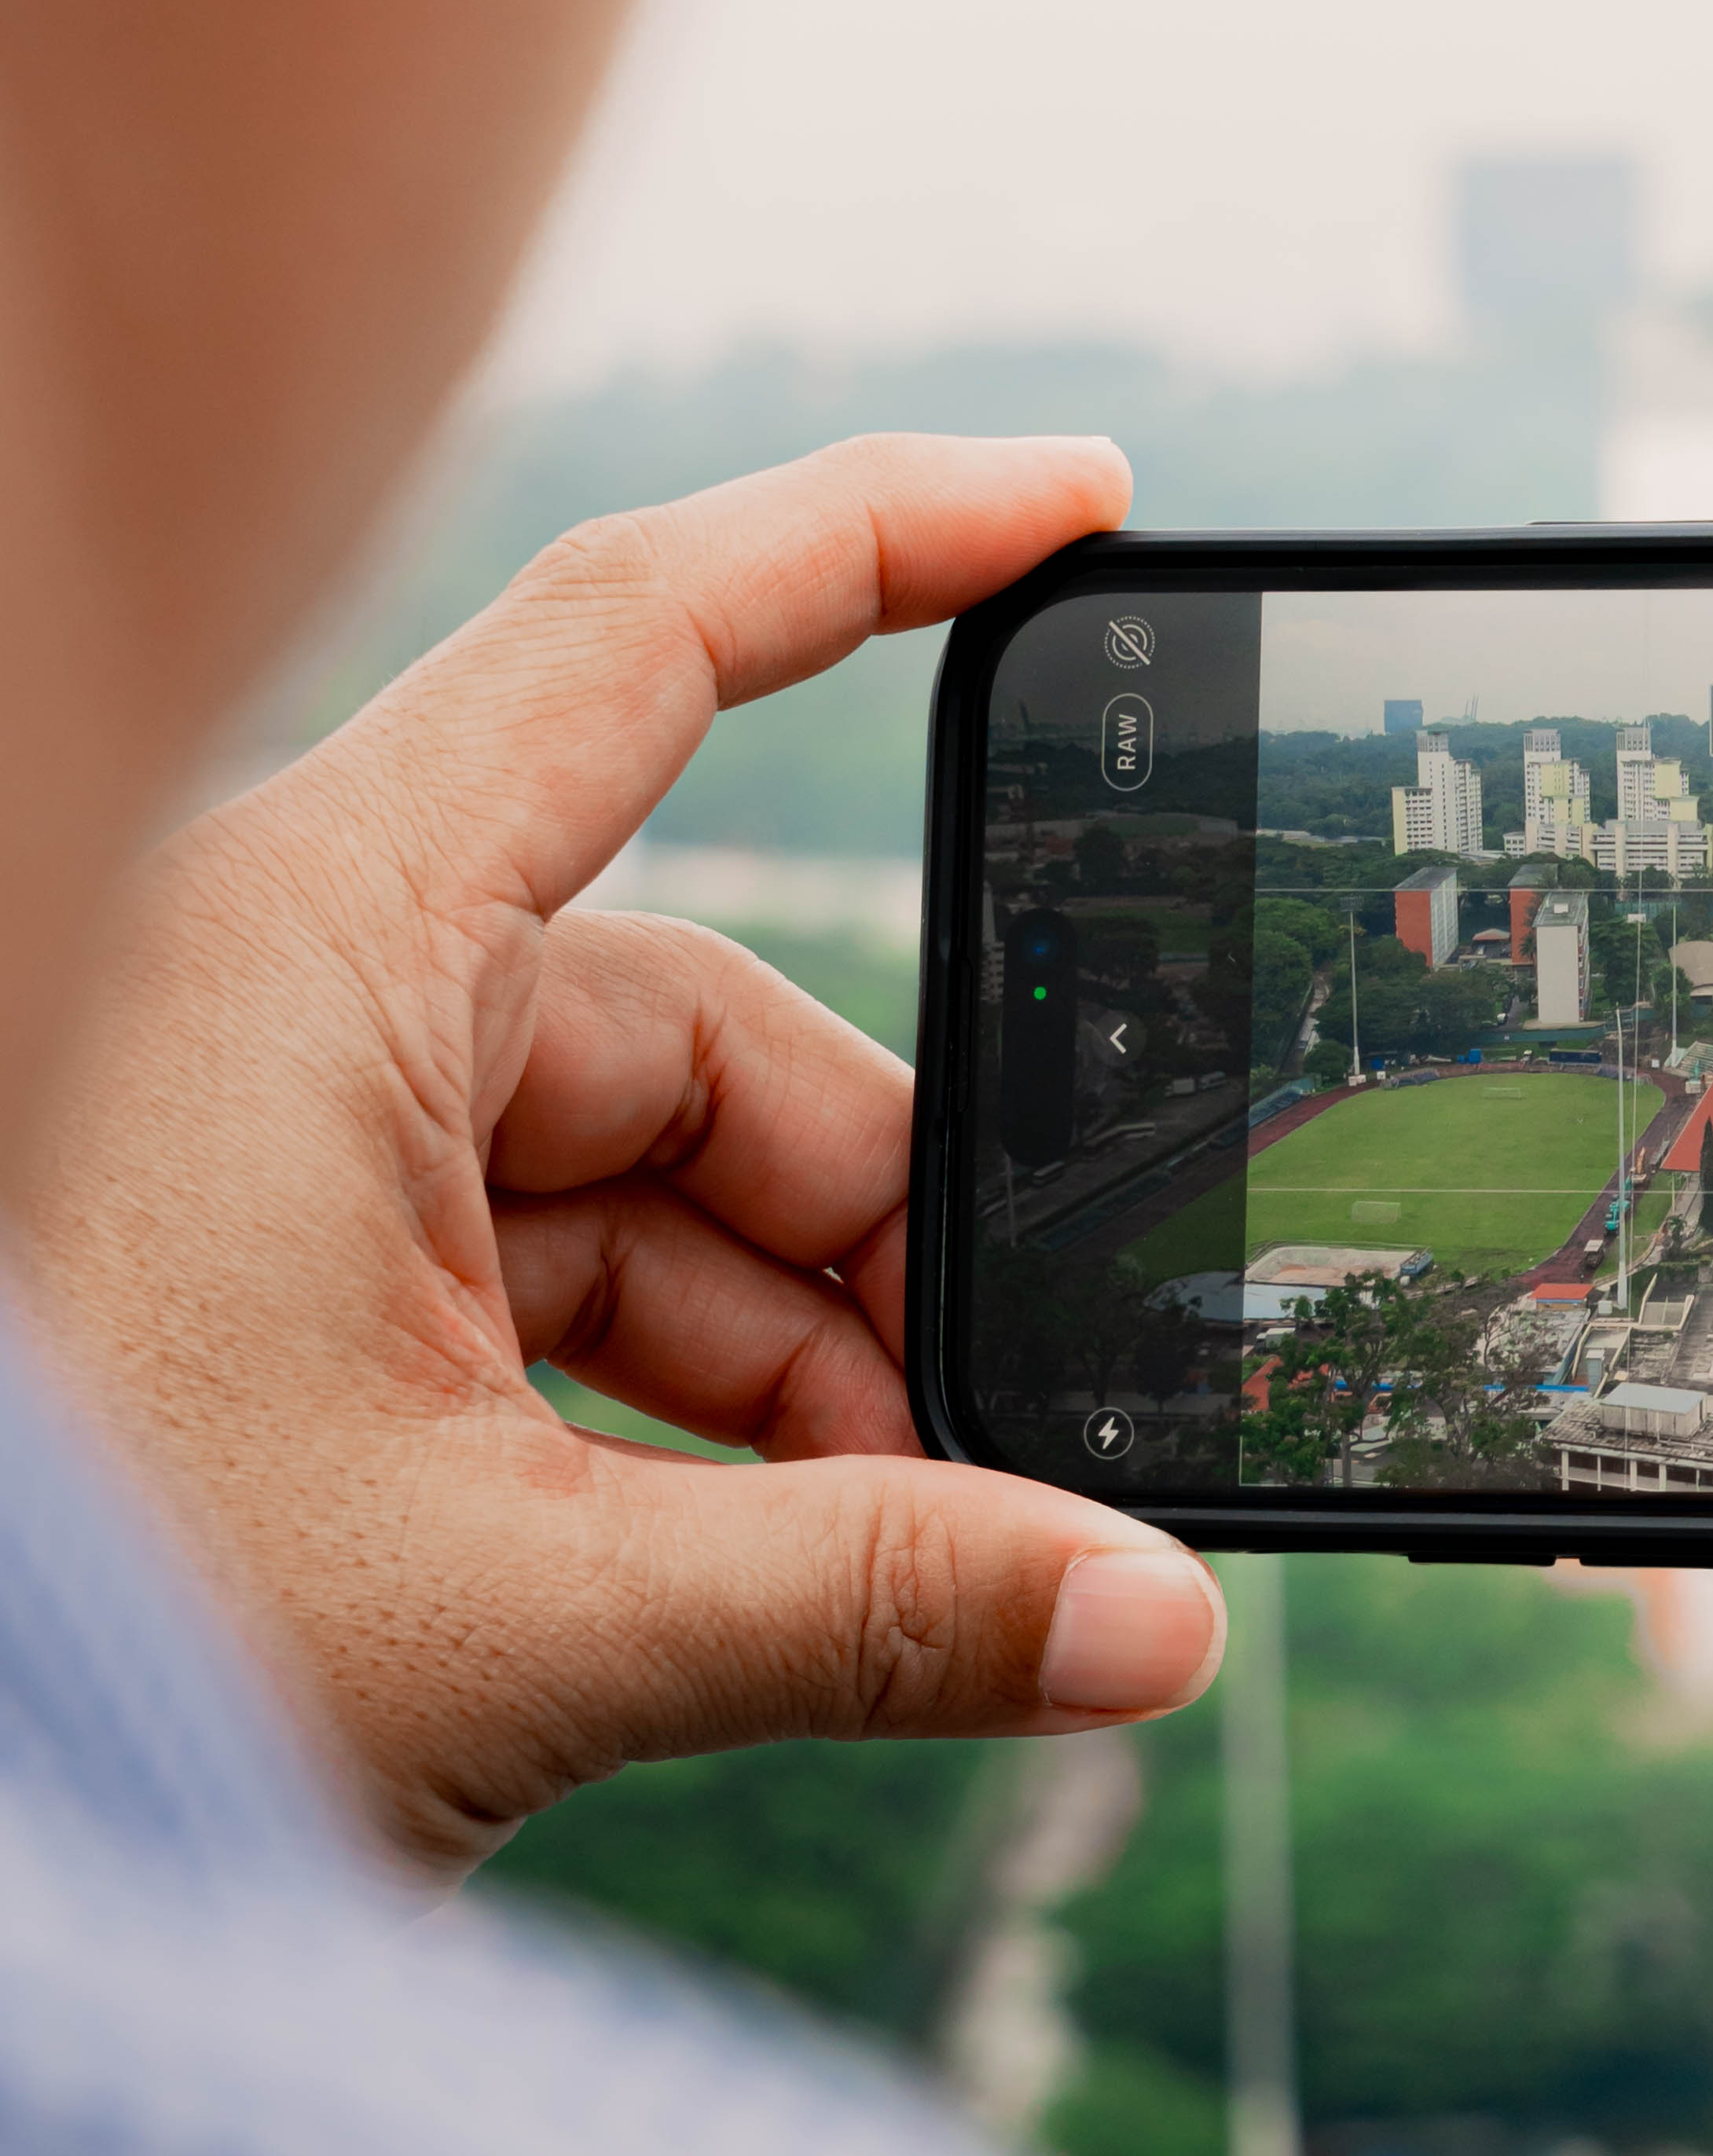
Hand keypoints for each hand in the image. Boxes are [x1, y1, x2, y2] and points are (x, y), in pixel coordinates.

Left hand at [26, 436, 1225, 1878]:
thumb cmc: (54, 1655)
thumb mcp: (499, 1625)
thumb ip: (867, 1605)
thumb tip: (1158, 1619)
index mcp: (313, 951)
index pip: (640, 639)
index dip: (880, 538)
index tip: (1083, 501)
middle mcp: (305, 994)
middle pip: (710, 1032)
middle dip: (883, 1253)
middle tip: (1014, 1456)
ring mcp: (296, 1130)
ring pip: (654, 1179)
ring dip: (798, 1364)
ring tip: (891, 1566)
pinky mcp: (295, 1260)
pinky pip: (565, 1270)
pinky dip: (685, 1408)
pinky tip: (764, 1565)